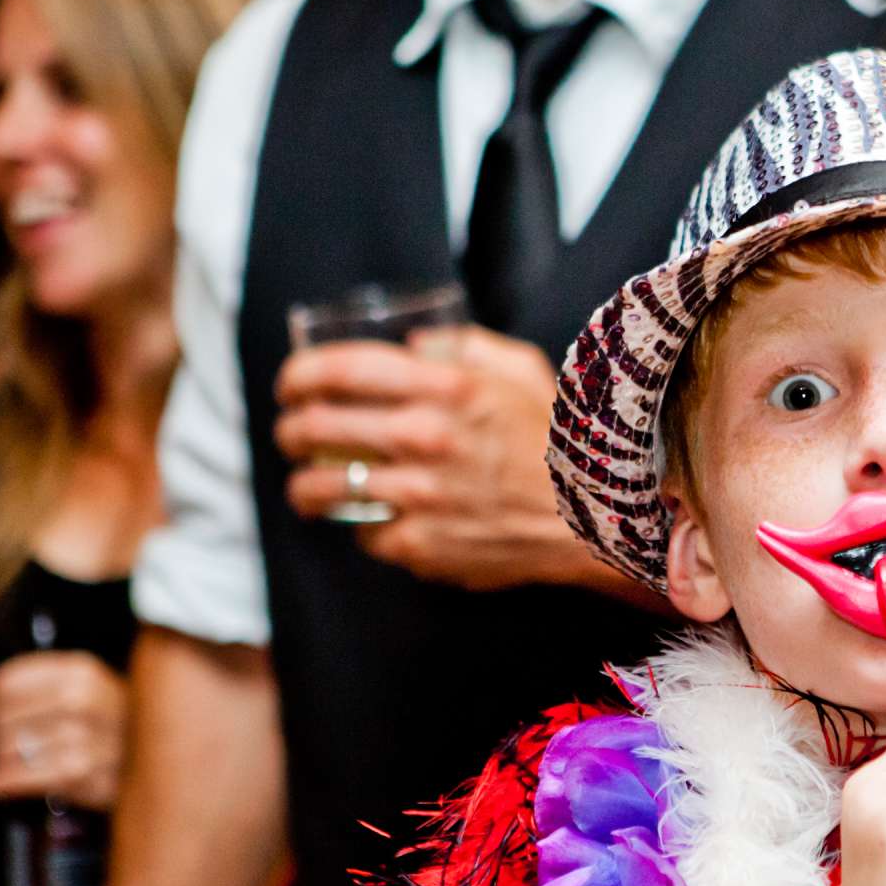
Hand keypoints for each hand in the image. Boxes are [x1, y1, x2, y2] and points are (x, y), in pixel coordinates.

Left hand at [0, 651, 126, 809]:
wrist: (173, 758)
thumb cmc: (122, 723)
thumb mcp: (96, 686)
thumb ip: (48, 684)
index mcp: (82, 671)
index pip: (6, 684)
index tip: (4, 711)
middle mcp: (83, 700)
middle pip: (4, 718)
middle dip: (3, 733)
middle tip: (16, 742)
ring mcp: (86, 739)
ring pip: (12, 749)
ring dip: (6, 761)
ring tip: (13, 764)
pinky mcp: (87, 776)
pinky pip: (26, 777)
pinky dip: (7, 782)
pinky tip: (1, 784)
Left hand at [274, 327, 586, 591]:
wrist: (596, 517)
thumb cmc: (558, 439)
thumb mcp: (523, 370)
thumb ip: (466, 345)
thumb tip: (413, 341)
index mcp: (447, 386)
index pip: (340, 368)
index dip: (299, 374)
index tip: (291, 384)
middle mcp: (426, 436)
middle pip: (315, 426)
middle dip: (289, 429)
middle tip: (291, 434)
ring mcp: (420, 494)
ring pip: (321, 487)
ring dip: (302, 484)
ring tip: (306, 486)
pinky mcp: (421, 544)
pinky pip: (365, 533)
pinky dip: (364, 527)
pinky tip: (374, 520)